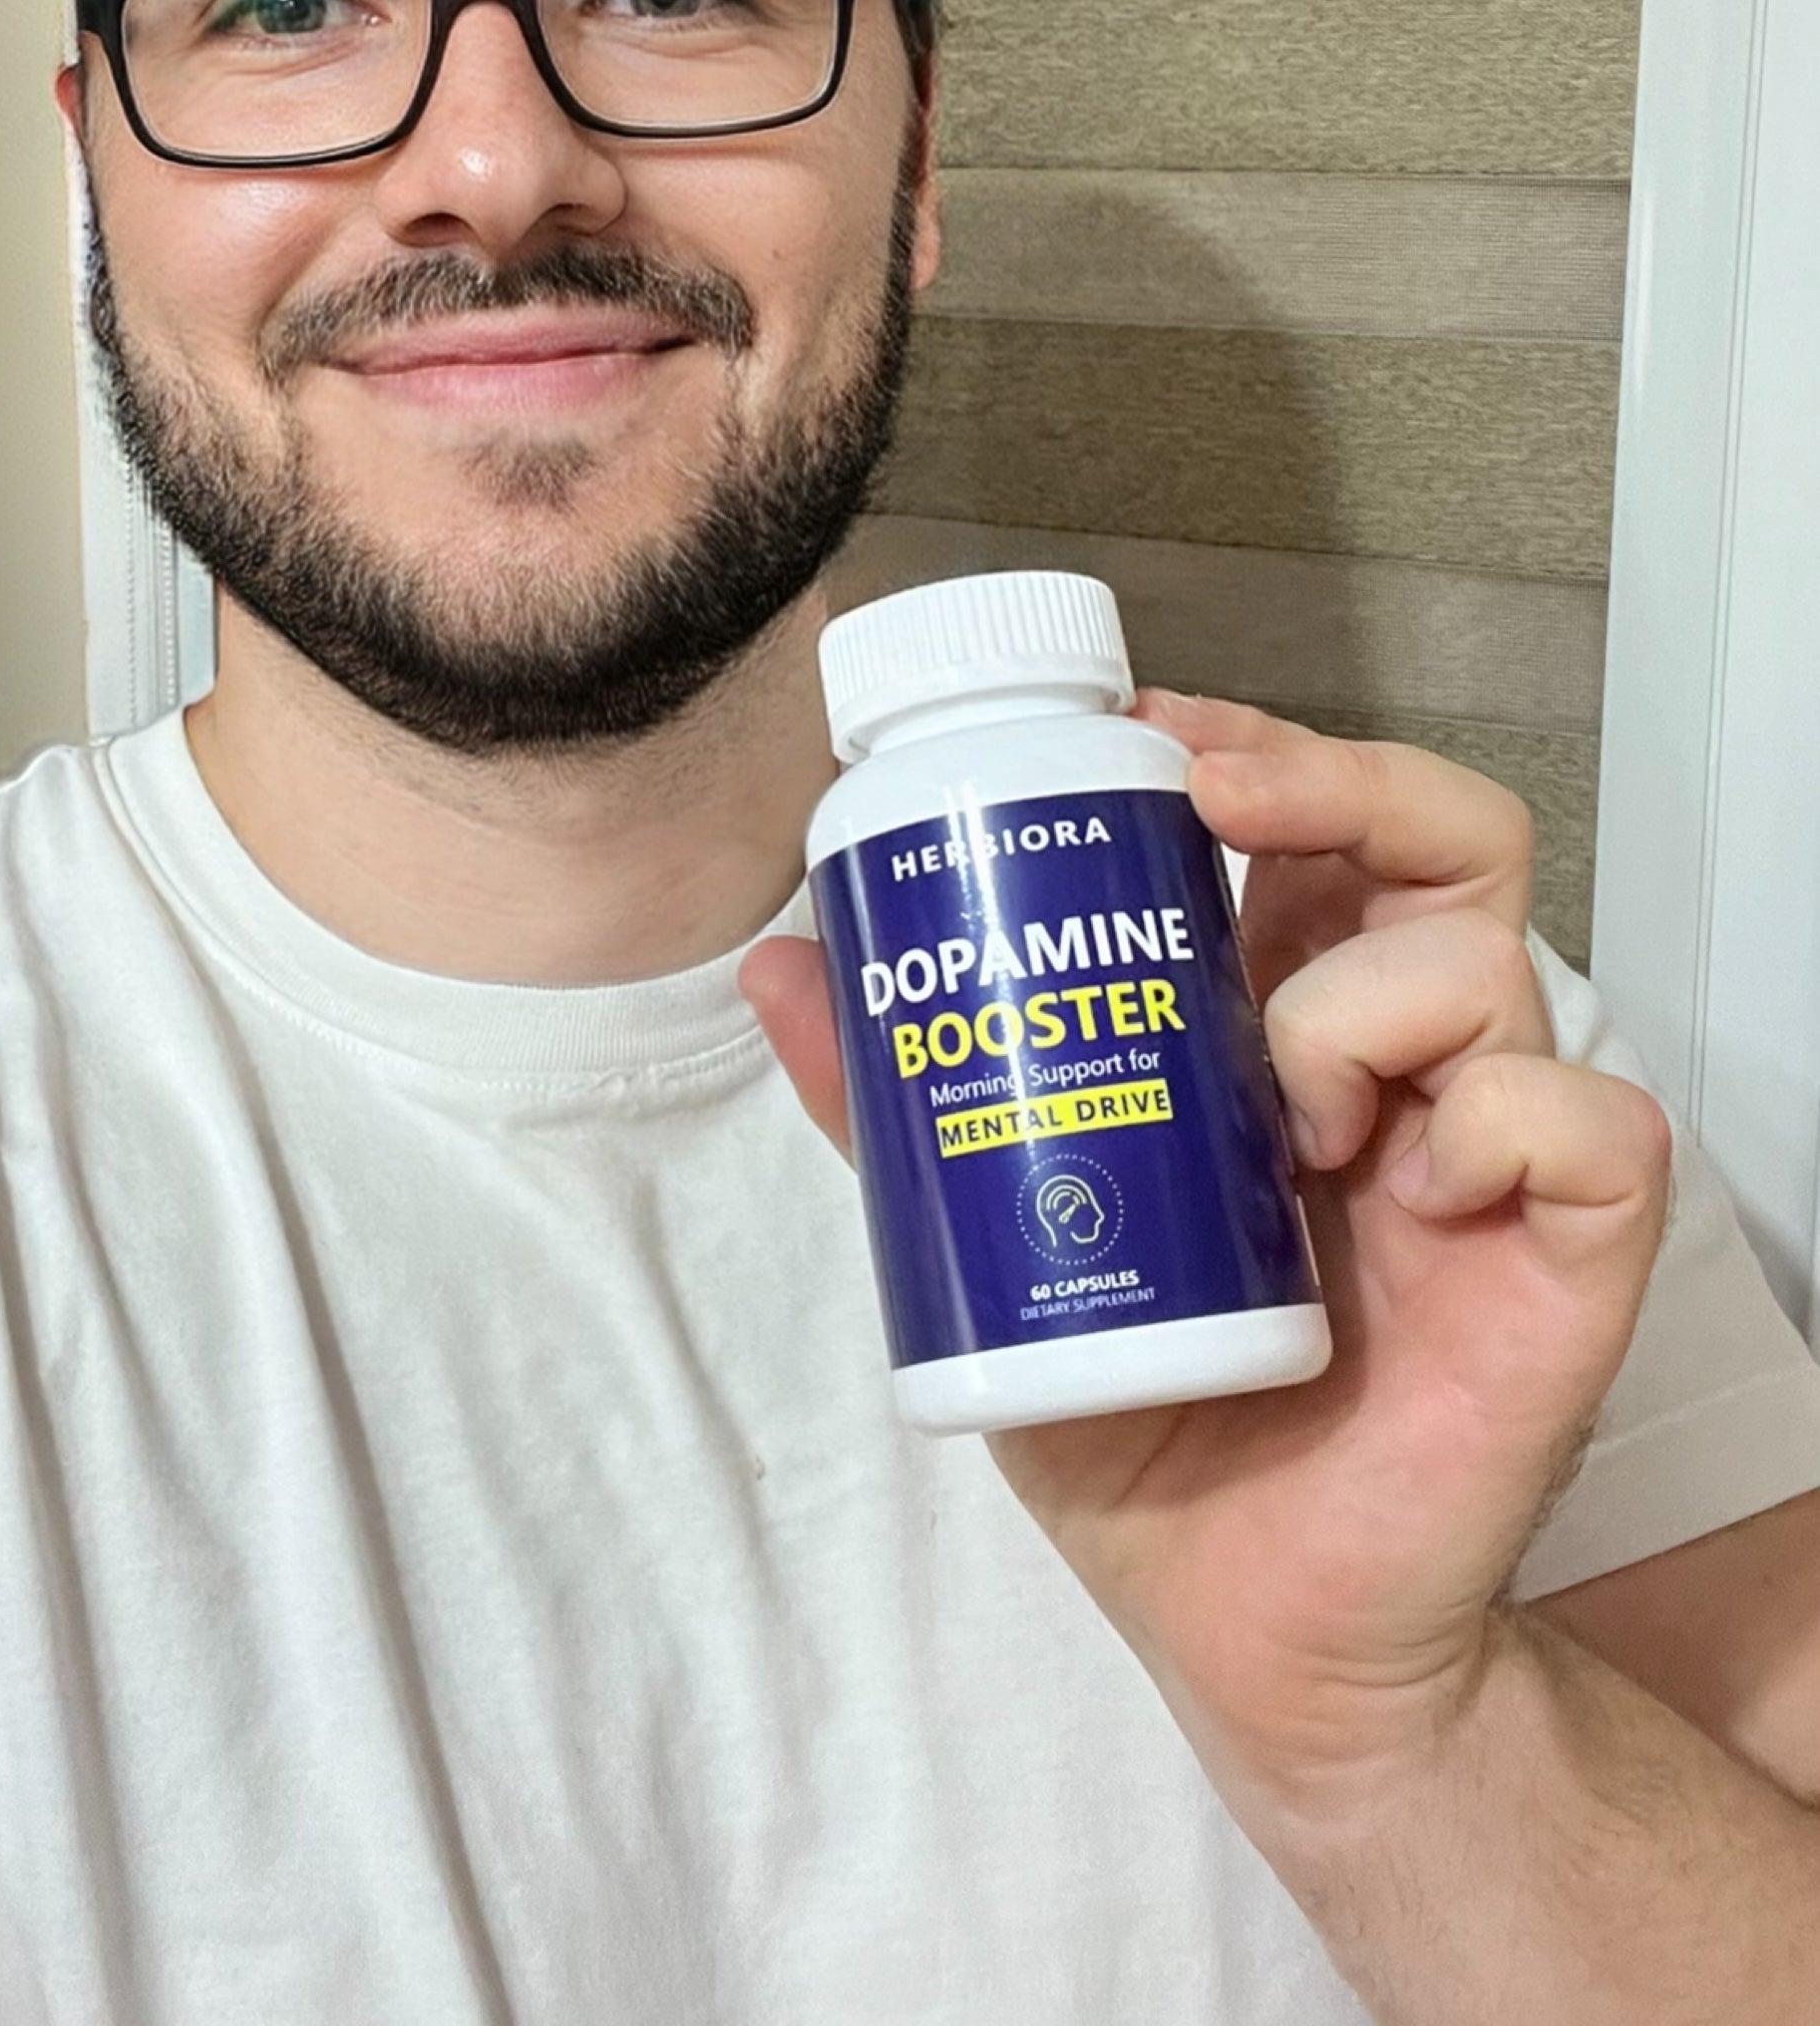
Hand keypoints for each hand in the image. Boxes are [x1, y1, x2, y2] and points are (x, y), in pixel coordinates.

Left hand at [741, 695, 1672, 1803]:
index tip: (1136, 734)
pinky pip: (1588, 1125)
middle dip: (1332, 775)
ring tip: (1276, 1117)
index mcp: (1275, 1027)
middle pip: (1436, 835)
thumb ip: (889, 1113)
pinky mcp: (1565, 1259)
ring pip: (1489, 958)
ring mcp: (1484, 1152)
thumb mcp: (985, 1250)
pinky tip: (1406, 1187)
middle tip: (1213, 796)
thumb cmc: (1135, 1433)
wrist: (1242, 1633)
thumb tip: (779, 962)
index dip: (1246, 749)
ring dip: (1357, 1001)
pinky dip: (1494, 1123)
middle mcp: (1395, 1064)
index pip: (1307, 829)